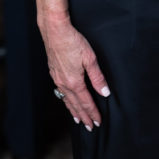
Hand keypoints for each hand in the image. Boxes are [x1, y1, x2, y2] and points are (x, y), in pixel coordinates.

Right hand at [39, 10, 110, 129]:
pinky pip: (61, 92)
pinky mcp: (54, 73)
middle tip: (90, 127)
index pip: (86, 102)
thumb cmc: (73, 42)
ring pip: (67, 100)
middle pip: (75, 105)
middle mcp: (64, 83)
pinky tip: (67, 101)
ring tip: (78, 120)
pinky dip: (66, 101)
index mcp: (74, 82)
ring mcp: (57, 79)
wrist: (55, 31)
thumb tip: (105, 93)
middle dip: (83, 117)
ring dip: (73, 111)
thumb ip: (98, 78)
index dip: (93, 113)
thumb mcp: (90, 59)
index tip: (98, 122)